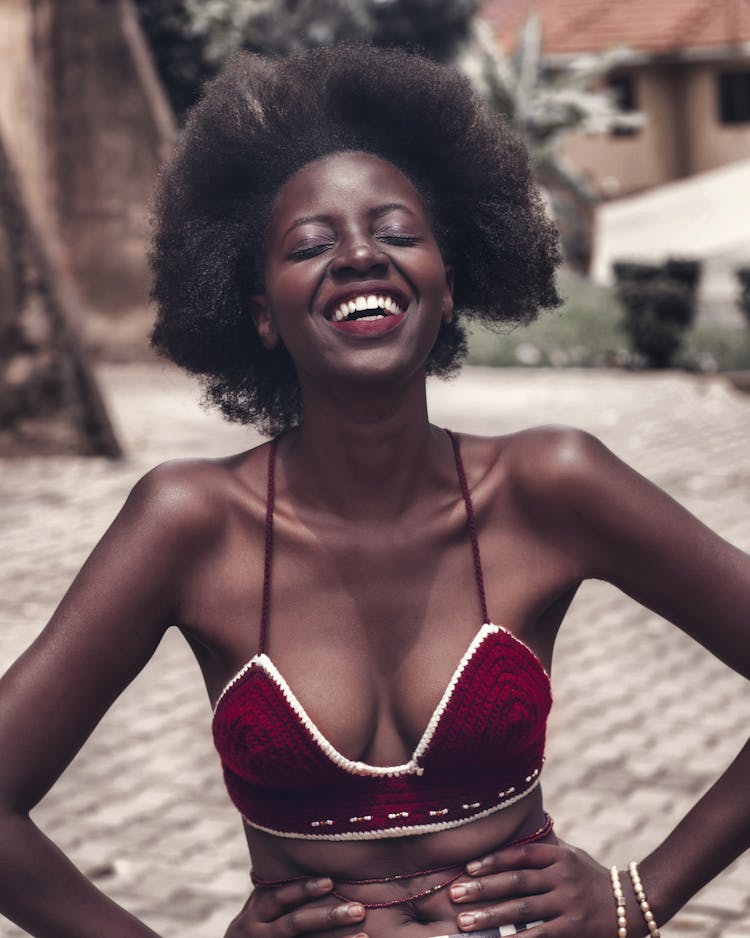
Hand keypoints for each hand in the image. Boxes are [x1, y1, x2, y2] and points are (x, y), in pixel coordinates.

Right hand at [223, 877, 367, 937]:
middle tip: (359, 909)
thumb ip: (280, 889)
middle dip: (327, 917)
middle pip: (295, 924)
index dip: (304, 889)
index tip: (331, 882)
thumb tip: (320, 854)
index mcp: (256, 911)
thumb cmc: (258, 924)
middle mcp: (257, 931)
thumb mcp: (259, 907)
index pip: (280, 897)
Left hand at [448, 840, 636, 936]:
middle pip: (515, 882)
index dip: (492, 861)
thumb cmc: (593, 877)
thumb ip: (545, 849)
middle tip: (454, 895)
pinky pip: (539, 936)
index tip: (466, 869)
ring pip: (522, 910)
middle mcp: (562, 877)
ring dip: (490, 917)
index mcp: (559, 856)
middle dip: (482, 890)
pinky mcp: (574, 929)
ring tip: (464, 923)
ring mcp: (568, 904)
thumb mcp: (572, 855)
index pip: (520, 855)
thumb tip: (516, 831)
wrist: (636, 904)